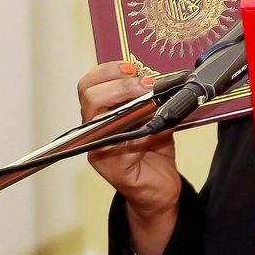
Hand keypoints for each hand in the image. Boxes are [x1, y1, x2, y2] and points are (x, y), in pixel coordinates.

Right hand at [78, 62, 180, 254]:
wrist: (160, 187)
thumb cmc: (153, 150)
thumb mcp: (155, 116)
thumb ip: (153, 99)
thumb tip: (165, 81)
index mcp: (101, 112)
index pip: (90, 83)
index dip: (109, 71)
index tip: (133, 68)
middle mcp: (93, 128)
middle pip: (89, 95)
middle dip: (120, 85)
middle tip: (146, 86)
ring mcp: (96, 147)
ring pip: (96, 116)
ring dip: (126, 104)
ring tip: (150, 102)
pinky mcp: (107, 164)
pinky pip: (114, 142)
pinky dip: (135, 129)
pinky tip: (151, 127)